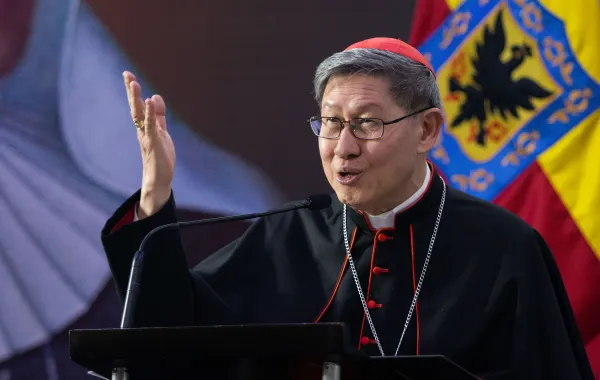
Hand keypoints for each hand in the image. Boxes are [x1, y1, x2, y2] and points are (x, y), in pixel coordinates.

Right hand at [124, 71, 174, 218]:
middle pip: (135, 107)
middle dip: (131, 91)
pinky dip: (150, 113)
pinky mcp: (154, 142)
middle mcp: (142, 130)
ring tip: (134, 83)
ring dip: (136, 99)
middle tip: (127, 74)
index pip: (138, 106)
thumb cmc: (160, 157)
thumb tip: (156, 96)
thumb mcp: (161, 132)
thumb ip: (158, 116)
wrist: (159, 179)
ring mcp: (147, 136)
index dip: (134, 92)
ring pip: (139, 114)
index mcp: (144, 127)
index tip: (129, 76)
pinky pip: (151, 125)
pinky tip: (149, 101)